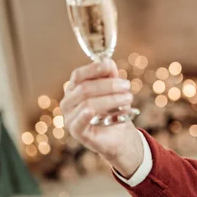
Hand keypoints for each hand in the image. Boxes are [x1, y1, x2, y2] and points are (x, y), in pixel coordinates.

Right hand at [60, 60, 143, 176]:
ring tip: (128, 98)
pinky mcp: (76, 131)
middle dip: (109, 85)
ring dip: (112, 99)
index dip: (94, 68)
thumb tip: (107, 61)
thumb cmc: (114, 110)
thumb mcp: (114, 89)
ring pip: (88, 102)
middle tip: (127, 86)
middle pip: (85, 88)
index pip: (78, 74)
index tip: (110, 66)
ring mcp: (69, 117)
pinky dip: (101, 110)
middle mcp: (68, 102)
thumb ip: (109, 75)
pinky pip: (84, 117)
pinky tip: (115, 110)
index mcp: (74, 89)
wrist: (119, 136)